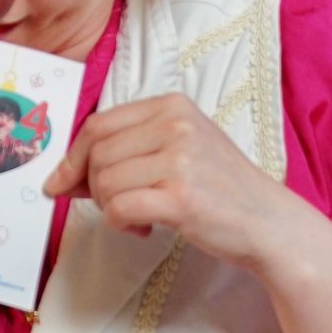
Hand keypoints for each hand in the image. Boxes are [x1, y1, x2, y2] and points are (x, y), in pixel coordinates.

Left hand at [43, 92, 303, 270]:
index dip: (72, 155)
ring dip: (108, 206)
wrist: (269, 222)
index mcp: (170, 105)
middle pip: (96, 152)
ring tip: (136, 216)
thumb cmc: (218, 187)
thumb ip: (126, 149)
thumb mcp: (177, 148)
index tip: (62, 179)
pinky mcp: (181, 197)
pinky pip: (119, 207)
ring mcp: (179, 159)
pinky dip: (119, 222)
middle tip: (109, 204)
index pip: (97, 123)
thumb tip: (63, 172)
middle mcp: (174, 125)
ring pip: (104, 180)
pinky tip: (142, 227)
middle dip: (90, 184)